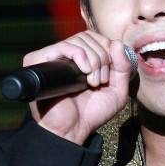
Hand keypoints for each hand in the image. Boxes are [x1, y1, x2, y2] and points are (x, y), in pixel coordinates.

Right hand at [24, 31, 134, 145]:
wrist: (73, 129)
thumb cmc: (92, 113)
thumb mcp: (117, 91)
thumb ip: (123, 67)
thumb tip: (117, 43)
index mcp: (82, 59)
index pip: (96, 37)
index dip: (108, 49)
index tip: (110, 73)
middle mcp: (66, 56)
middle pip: (88, 36)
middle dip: (102, 57)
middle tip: (101, 81)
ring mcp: (53, 58)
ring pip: (79, 40)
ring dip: (94, 60)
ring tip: (93, 82)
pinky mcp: (41, 61)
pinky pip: (64, 46)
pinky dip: (80, 56)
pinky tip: (84, 73)